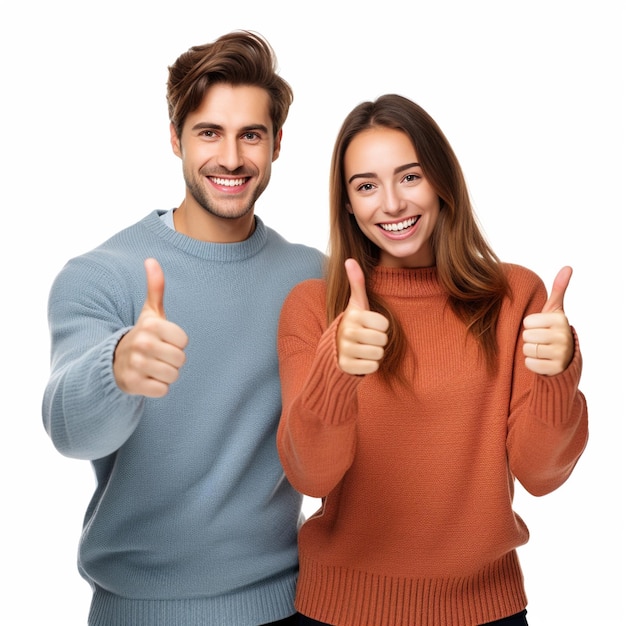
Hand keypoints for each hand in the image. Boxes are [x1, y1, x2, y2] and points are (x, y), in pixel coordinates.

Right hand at [113, 258, 188, 396]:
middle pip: (180, 359)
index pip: (184, 341)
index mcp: (151, 325)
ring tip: (152, 367)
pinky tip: (146, 379)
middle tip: (158, 355)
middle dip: (173, 360)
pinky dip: (157, 387)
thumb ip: (156, 288)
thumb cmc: (142, 335)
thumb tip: (151, 260)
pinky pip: (162, 390)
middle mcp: (142, 344)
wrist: (113, 362)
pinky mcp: (133, 385)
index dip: (177, 343)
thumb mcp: (150, 313)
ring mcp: (136, 365)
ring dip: (166, 374)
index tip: (163, 341)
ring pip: (173, 375)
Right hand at [336, 259, 388, 374]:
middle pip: (382, 339)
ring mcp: (345, 349)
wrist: (335, 349)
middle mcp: (347, 332)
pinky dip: (370, 366)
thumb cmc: (353, 324)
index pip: (384, 323)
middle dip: (379, 341)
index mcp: (353, 316)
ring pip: (378, 354)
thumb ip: (356, 283)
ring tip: (365, 349)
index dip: (381, 326)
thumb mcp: (356, 304)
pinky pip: (372, 367)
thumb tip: (349, 259)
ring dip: (375, 354)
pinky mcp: (346, 366)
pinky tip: (361, 360)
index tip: (370, 326)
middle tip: (368, 339)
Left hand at [523, 266, 573, 375]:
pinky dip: (531, 363)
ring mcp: (561, 354)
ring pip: (527, 350)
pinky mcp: (555, 368)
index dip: (529, 325)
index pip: (527, 322)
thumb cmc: (553, 329)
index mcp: (560, 320)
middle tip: (540, 339)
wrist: (564, 357)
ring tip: (541, 349)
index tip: (540, 327)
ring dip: (529, 350)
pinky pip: (530, 364)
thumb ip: (559, 289)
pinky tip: (541, 360)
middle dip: (529, 338)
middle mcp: (564, 336)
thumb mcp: (555, 309)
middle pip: (526, 336)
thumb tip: (568, 267)